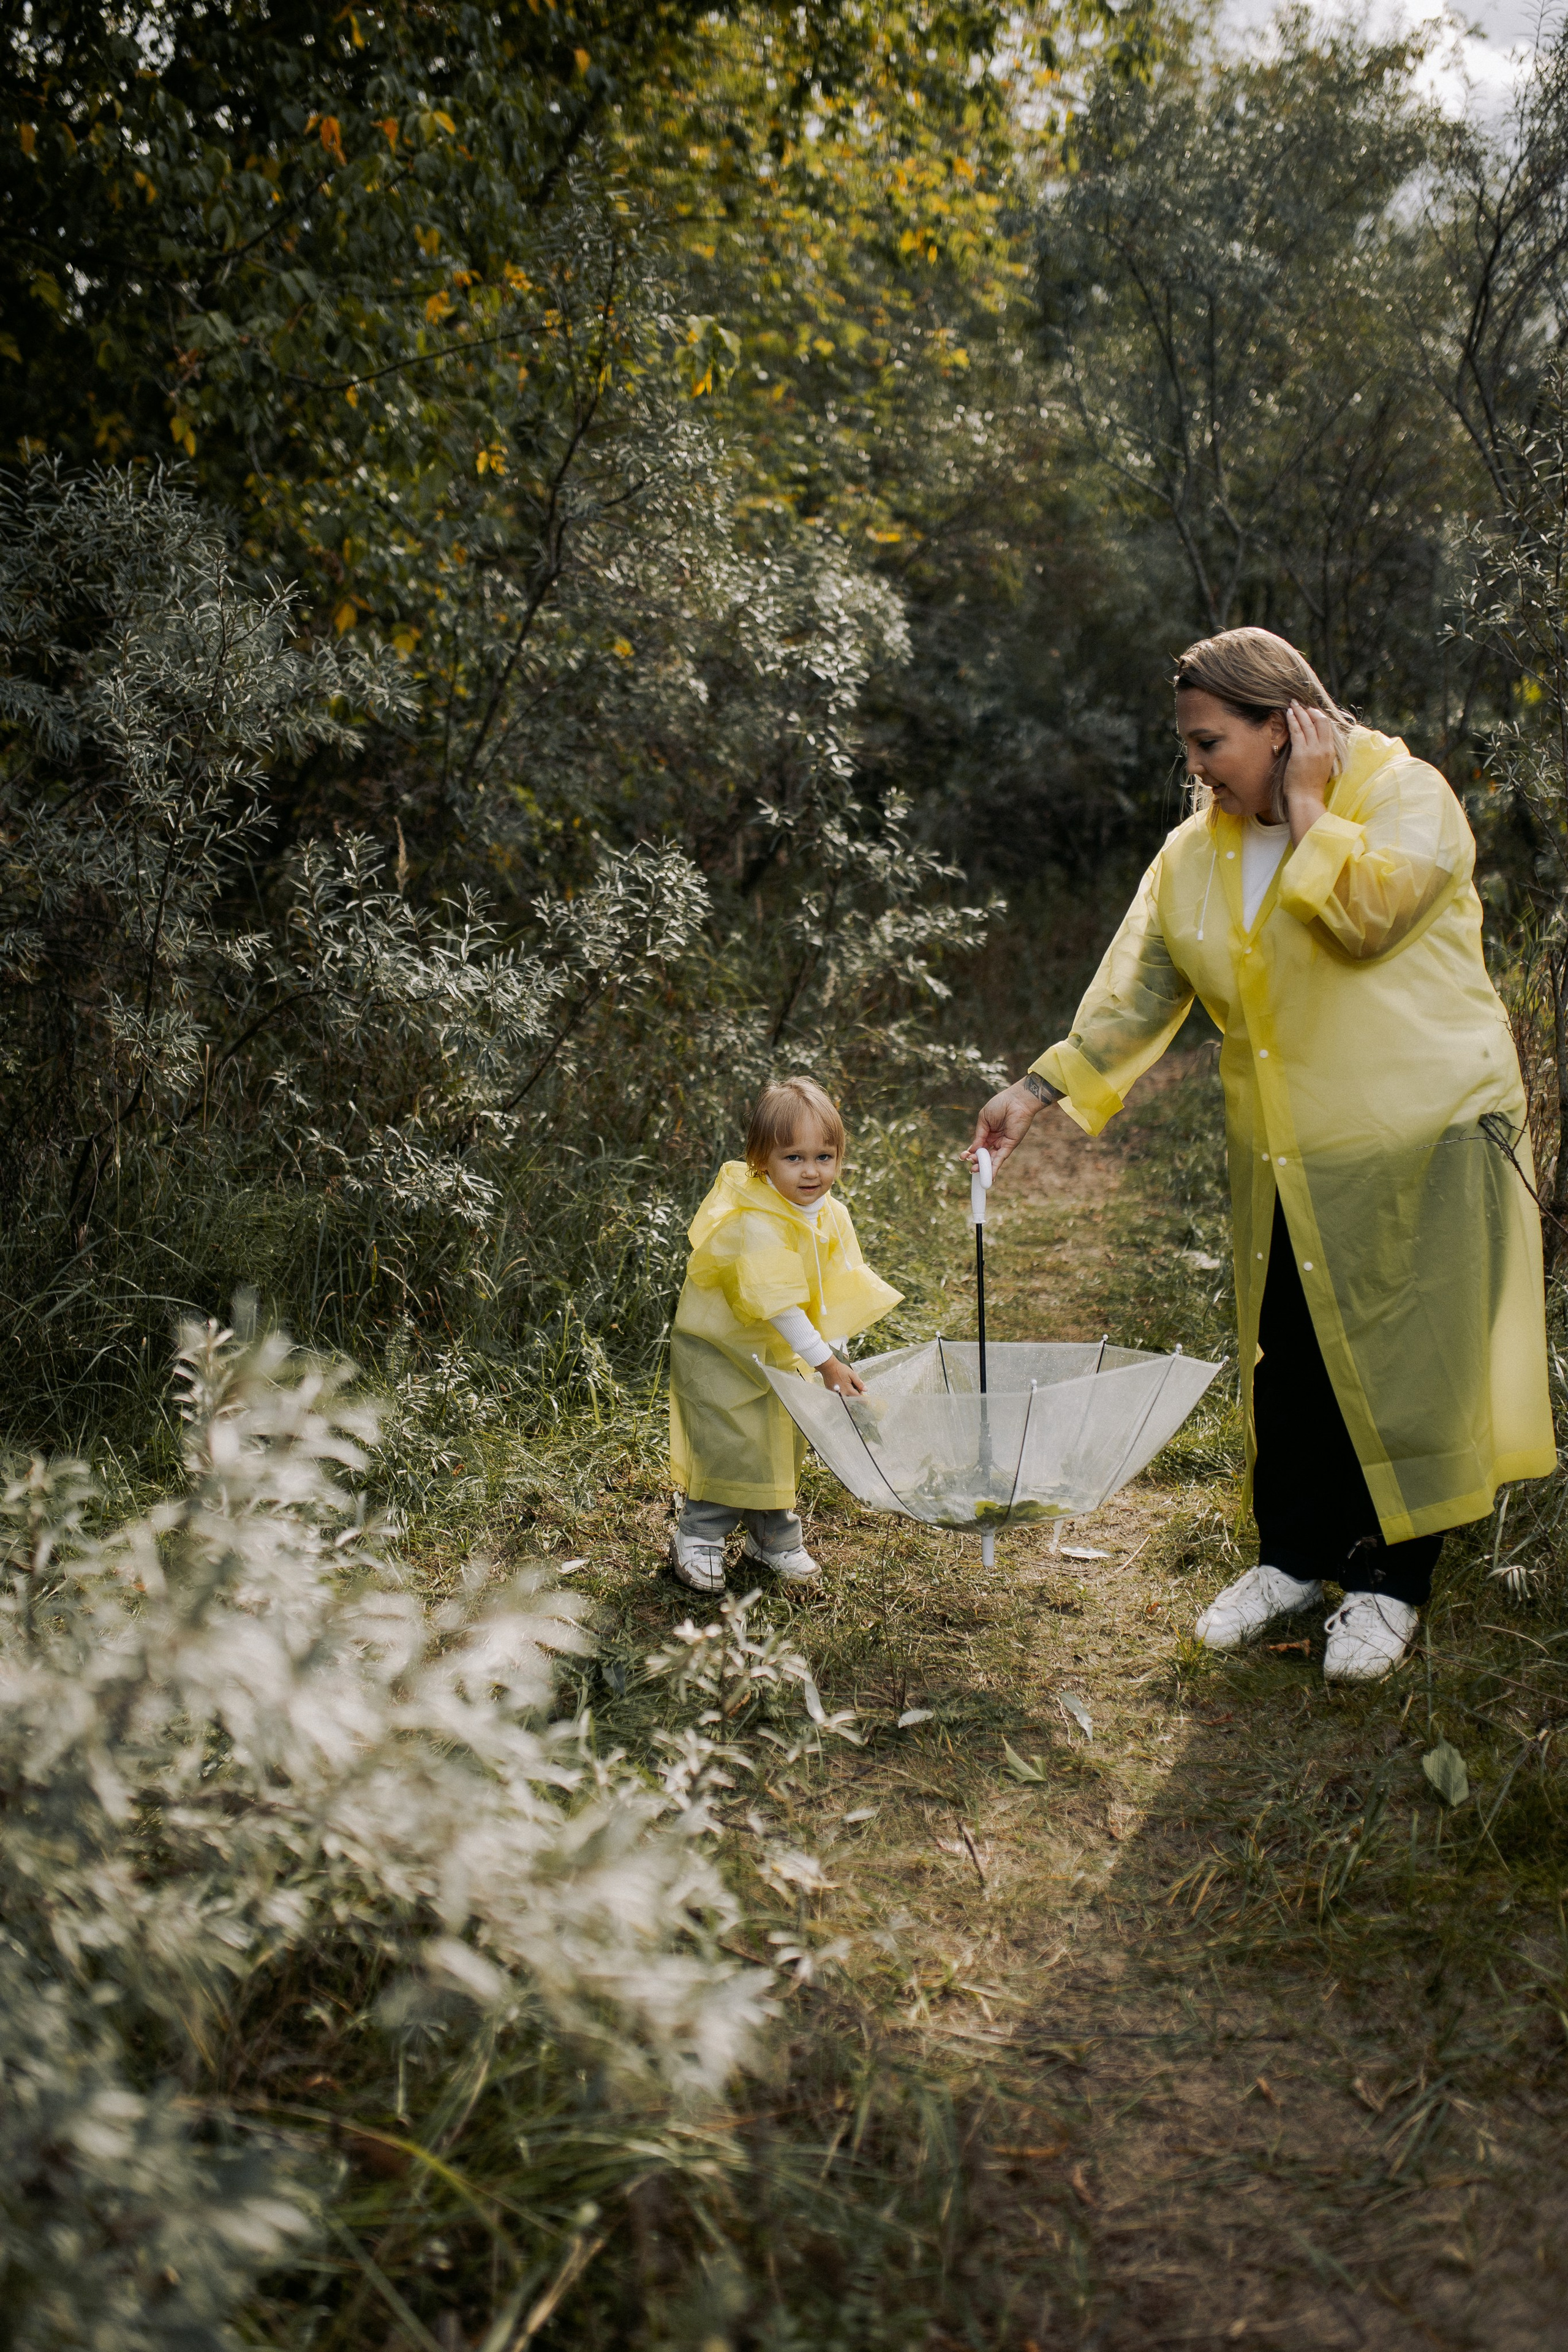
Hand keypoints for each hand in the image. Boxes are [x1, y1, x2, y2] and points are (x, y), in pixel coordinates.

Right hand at [820, 1355, 865, 1396]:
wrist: (828, 1367)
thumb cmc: (840, 1369)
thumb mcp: (852, 1374)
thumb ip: (859, 1383)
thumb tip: (865, 1390)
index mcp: (848, 1389)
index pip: (857, 1397)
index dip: (862, 1397)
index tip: (865, 1399)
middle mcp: (841, 1393)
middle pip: (851, 1399)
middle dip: (854, 1397)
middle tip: (856, 1391)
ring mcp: (835, 1394)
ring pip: (844, 1398)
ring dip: (848, 1395)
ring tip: (847, 1387)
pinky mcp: (831, 1392)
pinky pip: (838, 1396)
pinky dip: (842, 1393)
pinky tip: (841, 1386)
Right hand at [965, 1079, 1040, 1174]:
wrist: (1016, 1100)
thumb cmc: (1000, 1105)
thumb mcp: (984, 1119)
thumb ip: (979, 1135)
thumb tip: (973, 1149)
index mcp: (988, 1132)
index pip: (978, 1147)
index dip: (970, 1153)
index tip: (962, 1157)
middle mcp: (995, 1140)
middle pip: (984, 1156)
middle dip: (976, 1162)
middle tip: (970, 1166)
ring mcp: (1003, 1144)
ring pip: (991, 1160)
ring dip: (983, 1167)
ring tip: (974, 1171)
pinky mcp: (1010, 1145)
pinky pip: (1001, 1158)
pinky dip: (995, 1168)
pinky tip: (989, 1176)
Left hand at [1284, 702, 1336, 841]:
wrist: (1307, 798)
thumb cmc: (1311, 786)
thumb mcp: (1321, 767)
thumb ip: (1320, 754)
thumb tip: (1315, 745)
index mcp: (1331, 751)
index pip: (1327, 727)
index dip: (1318, 716)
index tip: (1310, 711)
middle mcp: (1324, 748)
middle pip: (1320, 721)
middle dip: (1309, 710)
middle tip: (1300, 704)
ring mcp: (1313, 750)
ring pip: (1308, 724)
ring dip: (1299, 712)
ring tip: (1292, 704)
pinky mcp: (1301, 753)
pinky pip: (1297, 731)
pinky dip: (1293, 720)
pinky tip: (1288, 714)